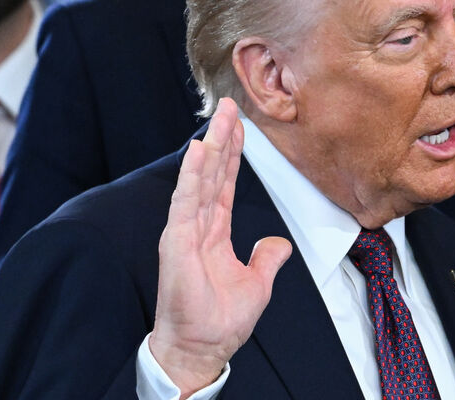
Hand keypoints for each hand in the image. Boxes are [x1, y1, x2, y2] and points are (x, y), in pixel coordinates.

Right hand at [149, 98, 292, 394]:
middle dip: (222, 138)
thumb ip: (266, 258)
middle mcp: (198, 225)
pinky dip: (193, 175)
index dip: (233, 154)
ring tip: (219, 117)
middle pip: (212, 172)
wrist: (202, 348)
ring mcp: (185, 231)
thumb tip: (277, 243)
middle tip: (230, 105)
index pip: (225, 183)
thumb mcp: (257, 283)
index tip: (239, 125)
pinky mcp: (177, 242)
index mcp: (214, 231)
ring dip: (210, 146)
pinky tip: (199, 151)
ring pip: (200, 179)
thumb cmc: (219, 321)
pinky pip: (186, 201)